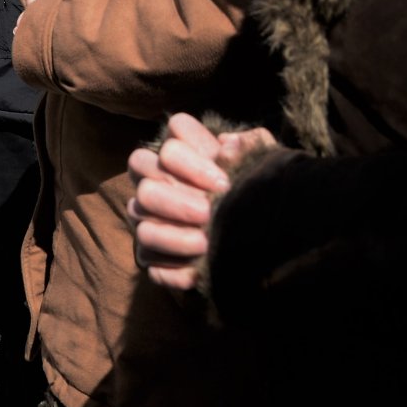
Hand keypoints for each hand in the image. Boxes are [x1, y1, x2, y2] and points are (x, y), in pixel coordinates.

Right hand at [126, 114, 277, 290]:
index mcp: (181, 152)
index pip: (170, 136)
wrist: (265, 237)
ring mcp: (147, 217)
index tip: (222, 182)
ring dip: (172, 236)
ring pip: (140, 224)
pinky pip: (147, 259)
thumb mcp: (262, 165)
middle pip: (142, 180)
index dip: (189, 159)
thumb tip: (228, 146)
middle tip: (207, 214)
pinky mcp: (151, 253)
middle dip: (175, 199)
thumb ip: (251, 147)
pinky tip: (197, 270)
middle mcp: (154, 180)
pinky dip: (170, 268)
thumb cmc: (254, 190)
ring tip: (204, 244)